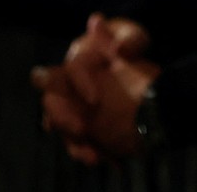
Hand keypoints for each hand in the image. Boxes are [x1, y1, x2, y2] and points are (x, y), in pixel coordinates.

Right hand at [32, 14, 155, 163]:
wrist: (141, 67)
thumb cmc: (131, 44)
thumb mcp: (135, 37)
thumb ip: (128, 39)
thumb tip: (111, 37)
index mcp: (80, 57)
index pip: (71, 70)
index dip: (80, 84)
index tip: (96, 99)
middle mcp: (69, 81)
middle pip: (55, 103)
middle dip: (65, 118)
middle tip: (82, 130)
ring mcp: (74, 104)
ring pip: (64, 126)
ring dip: (75, 141)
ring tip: (93, 154)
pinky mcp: (83, 121)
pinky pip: (77, 139)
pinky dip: (86, 149)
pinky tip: (101, 158)